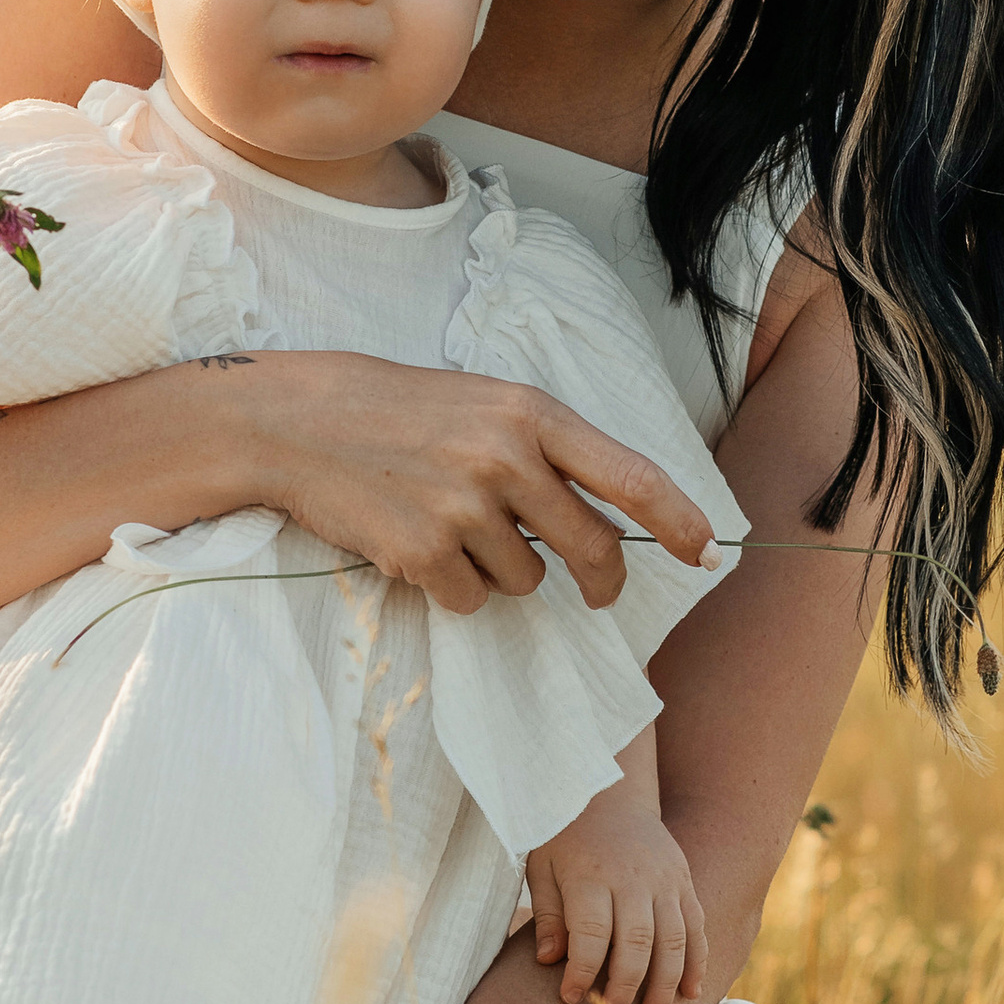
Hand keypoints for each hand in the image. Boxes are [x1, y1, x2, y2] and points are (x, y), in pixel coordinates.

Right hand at [240, 356, 719, 616]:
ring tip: (451, 525)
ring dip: (500, 570)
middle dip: (602, 579)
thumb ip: (545, 450)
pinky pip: (471, 600)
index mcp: (531, 413)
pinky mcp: (423, 551)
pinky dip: (452, 587)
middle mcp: (506, 457)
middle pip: (594, 548)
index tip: (709, 553)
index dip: (681, 521)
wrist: (294, 420)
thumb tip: (608, 512)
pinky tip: (416, 545)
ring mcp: (463, 506)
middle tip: (597, 589)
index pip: (632, 477)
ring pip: (526, 580)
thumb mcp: (482, 404)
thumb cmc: (394, 410)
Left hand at [528, 791, 707, 1003]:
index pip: (591, 935)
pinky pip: (696, 926)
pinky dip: (697, 961)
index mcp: (592, 874)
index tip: (569, 998)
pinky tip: (690, 992)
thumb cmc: (566, 835)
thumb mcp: (543, 867)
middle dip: (626, 988)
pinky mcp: (684, 881)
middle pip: (637, 943)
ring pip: (674, 940)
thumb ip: (549, 914)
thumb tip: (550, 961)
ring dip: (665, 985)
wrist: (610, 793)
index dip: (582, 972)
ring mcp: (665, 880)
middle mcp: (634, 878)